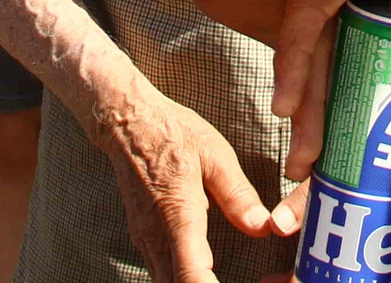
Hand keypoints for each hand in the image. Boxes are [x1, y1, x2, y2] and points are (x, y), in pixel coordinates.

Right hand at [97, 82, 274, 281]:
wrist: (128, 123)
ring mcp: (145, 240)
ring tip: (221, 279)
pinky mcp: (143, 239)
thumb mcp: (215, 154)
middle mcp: (156, 234)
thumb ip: (238, 194)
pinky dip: (182, 281)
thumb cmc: (173, 133)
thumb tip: (262, 226)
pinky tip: (204, 276)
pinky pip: (161, 272)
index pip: (190, 274)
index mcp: (177, 213)